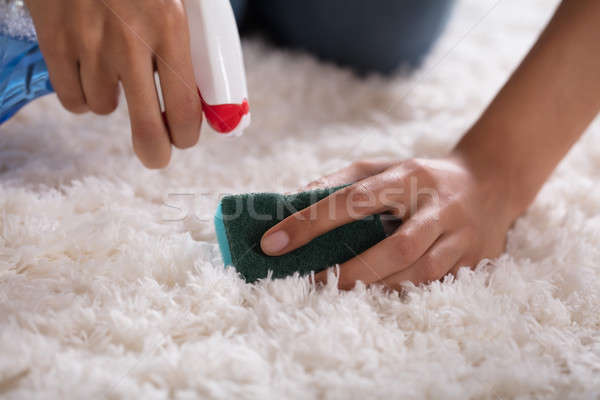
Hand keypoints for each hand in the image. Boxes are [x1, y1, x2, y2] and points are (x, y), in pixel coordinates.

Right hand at [25, 0, 201, 167]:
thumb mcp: (180, 0)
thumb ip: (195, 44)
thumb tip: (211, 97)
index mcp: (171, 27)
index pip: (186, 107)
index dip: (187, 134)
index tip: (184, 139)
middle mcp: (130, 41)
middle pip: (147, 126)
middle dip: (155, 151)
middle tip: (156, 155)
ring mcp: (88, 43)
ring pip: (103, 108)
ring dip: (113, 100)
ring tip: (115, 74)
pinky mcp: (54, 40)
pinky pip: (71, 98)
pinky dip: (80, 95)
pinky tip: (88, 74)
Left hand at [260, 155, 522, 289]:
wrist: (491, 183)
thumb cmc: (421, 177)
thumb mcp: (384, 166)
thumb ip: (341, 180)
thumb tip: (294, 200)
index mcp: (408, 175)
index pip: (353, 198)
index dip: (312, 222)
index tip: (274, 242)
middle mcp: (437, 204)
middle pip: (395, 245)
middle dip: (351, 270)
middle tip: (313, 281)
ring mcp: (460, 234)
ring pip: (418, 271)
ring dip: (376, 286)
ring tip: (339, 290)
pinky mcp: (474, 258)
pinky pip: (434, 284)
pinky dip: (401, 291)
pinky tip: (377, 292)